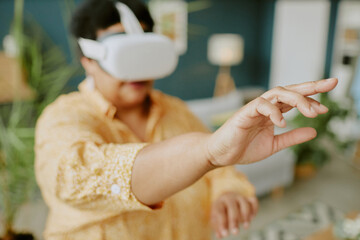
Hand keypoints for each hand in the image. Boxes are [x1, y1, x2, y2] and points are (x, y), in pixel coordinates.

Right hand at [205, 78, 337, 165]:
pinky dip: (274, 112)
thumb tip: (314, 131)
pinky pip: (261, 105)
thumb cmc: (243, 148)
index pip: (294, 100)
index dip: (311, 101)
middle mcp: (266, 107)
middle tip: (332, 83)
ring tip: (312, 112)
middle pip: (290, 90)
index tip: (325, 109)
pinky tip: (283, 123)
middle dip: (311, 86)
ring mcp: (255, 108)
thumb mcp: (274, 145)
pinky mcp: (244, 113)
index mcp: (273, 113)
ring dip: (297, 99)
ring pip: (278, 93)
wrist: (221, 154)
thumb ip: (292, 138)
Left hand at [211, 192, 257, 238]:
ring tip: (246, 226)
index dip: (222, 224)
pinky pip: (253, 201)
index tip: (225, 234)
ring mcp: (240, 197)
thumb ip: (217, 227)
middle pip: (232, 208)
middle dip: (234, 221)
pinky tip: (252, 217)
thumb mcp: (216, 218)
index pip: (220, 213)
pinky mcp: (248, 198)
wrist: (226, 198)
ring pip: (244, 204)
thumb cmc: (221, 211)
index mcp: (219, 203)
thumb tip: (220, 236)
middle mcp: (230, 198)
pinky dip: (254, 209)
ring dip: (246, 215)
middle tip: (235, 232)